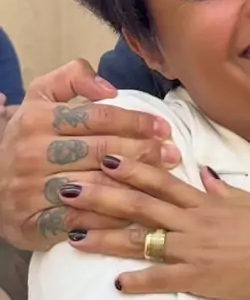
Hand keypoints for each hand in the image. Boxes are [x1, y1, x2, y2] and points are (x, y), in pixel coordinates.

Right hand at [0, 60, 179, 250]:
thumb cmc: (27, 135)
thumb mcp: (40, 95)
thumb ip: (73, 77)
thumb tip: (109, 88)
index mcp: (39, 118)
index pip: (98, 118)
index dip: (135, 122)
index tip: (162, 128)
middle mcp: (33, 153)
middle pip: (102, 151)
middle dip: (144, 152)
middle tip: (172, 153)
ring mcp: (32, 189)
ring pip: (96, 187)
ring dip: (135, 185)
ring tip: (164, 180)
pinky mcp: (32, 222)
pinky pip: (80, 222)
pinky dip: (110, 219)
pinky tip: (136, 214)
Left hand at [57, 158, 249, 298]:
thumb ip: (222, 190)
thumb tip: (204, 175)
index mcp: (204, 202)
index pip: (160, 180)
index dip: (129, 168)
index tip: (103, 157)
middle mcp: (194, 222)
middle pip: (140, 206)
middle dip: (102, 197)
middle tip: (69, 189)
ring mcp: (195, 250)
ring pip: (143, 240)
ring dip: (107, 237)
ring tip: (75, 234)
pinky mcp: (202, 278)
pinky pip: (165, 279)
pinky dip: (141, 281)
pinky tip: (117, 283)